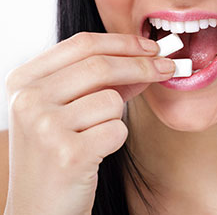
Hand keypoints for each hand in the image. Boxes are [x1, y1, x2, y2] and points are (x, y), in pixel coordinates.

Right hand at [4, 32, 174, 214]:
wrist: (39, 208)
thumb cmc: (57, 155)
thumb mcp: (68, 110)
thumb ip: (102, 83)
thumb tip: (147, 60)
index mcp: (24, 81)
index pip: (82, 44)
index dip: (123, 43)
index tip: (151, 47)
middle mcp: (28, 99)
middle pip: (101, 66)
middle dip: (143, 65)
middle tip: (169, 68)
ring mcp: (45, 126)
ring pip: (112, 101)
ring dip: (115, 118)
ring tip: (93, 137)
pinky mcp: (68, 154)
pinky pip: (116, 130)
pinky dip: (115, 139)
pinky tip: (94, 153)